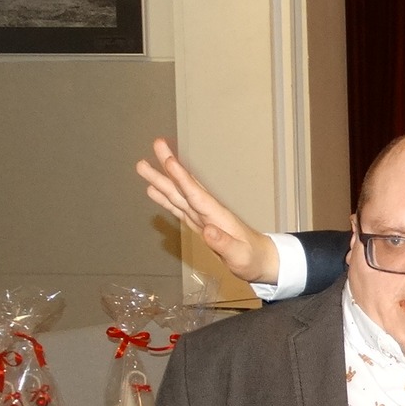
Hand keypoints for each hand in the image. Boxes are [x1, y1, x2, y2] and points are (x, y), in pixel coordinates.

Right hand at [137, 138, 277, 284]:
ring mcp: (202, 217)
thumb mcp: (240, 256)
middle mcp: (208, 212)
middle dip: (169, 167)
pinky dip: (165, 198)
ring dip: (161, 180)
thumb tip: (208, 231)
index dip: (182, 178)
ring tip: (142, 165)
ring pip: (178, 194)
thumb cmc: (253, 259)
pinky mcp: (199, 224)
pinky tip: (152, 190)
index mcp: (218, 216)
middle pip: (185, 186)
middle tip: (156, 144)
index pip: (196, 194)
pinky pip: (178, 207)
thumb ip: (224, 244)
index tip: (169, 160)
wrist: (261, 261)